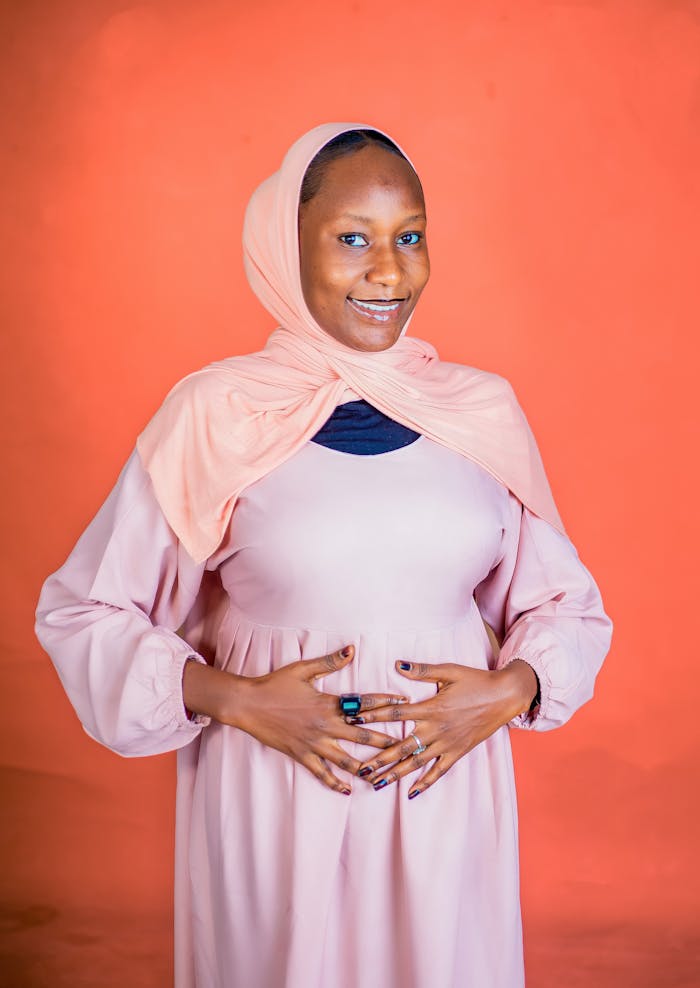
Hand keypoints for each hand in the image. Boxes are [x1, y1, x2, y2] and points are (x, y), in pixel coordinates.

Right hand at [216, 645, 406, 793]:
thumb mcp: (303, 669)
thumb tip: (351, 649)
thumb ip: (330, 662)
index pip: (364, 703)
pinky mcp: (301, 755)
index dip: (386, 703)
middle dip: (386, 742)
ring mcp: (313, 743)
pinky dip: (335, 782)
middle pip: (362, 736)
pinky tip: (347, 789)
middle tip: (406, 747)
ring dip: (366, 768)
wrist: (248, 703)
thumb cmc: (275, 684)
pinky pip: (321, 772)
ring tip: (384, 776)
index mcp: (328, 704)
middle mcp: (325, 726)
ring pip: (346, 759)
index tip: (405, 704)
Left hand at [348, 659, 537, 798]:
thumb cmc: (476, 680)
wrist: (504, 696)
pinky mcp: (458, 752)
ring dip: (396, 773)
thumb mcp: (449, 671)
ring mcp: (447, 743)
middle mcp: (436, 729)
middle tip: (359, 768)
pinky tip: (412, 792)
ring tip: (376, 783)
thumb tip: (398, 664)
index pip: (396, 712)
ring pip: (417, 762)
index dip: (374, 714)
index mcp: (431, 708)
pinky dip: (425, 782)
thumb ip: (422, 671)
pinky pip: (439, 771)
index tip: (354, 719)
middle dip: (379, 758)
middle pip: (402, 746)